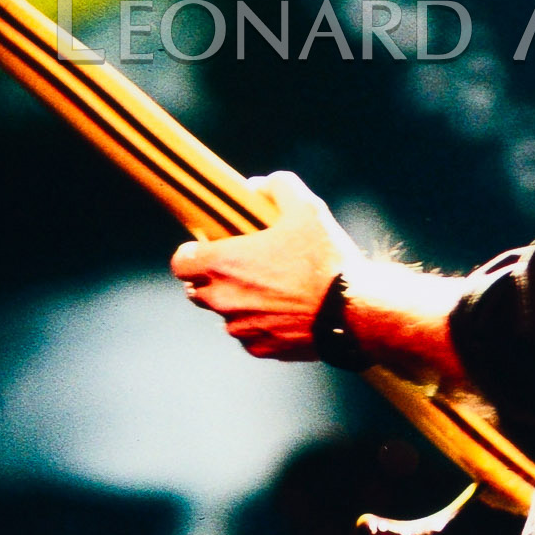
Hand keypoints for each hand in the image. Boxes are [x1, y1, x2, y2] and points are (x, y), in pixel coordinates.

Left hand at [170, 170, 356, 359]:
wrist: (353, 313)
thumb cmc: (326, 260)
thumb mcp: (307, 208)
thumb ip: (278, 187)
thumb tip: (258, 185)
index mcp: (224, 263)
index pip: (181, 263)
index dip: (192, 254)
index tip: (209, 249)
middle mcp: (224, 299)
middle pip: (197, 290)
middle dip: (213, 278)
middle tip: (244, 266)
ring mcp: (241, 328)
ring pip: (226, 314)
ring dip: (238, 303)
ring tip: (272, 290)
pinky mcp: (261, 349)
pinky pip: (250, 336)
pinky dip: (260, 325)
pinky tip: (286, 312)